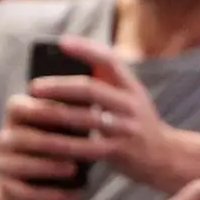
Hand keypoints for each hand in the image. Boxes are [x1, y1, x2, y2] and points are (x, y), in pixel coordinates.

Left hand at [2, 37, 193, 192]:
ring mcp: (126, 128)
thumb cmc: (137, 123)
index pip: (109, 59)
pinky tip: (47, 142)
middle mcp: (131, 103)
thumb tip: (67, 67)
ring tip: (34, 113)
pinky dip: (66, 144)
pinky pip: (88, 147)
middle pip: (91, 90)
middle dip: (59, 87)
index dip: (86, 49)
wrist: (166, 157)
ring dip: (56, 115)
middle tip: (34, 86)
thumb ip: (107, 83)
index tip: (62, 42)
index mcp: (131, 86)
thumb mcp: (130, 97)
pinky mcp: (120, 151)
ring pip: (86, 119)